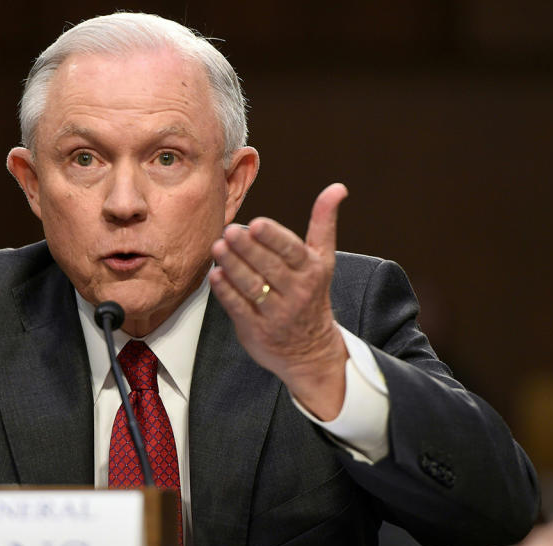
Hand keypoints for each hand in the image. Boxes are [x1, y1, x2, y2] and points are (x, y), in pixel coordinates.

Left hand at [209, 183, 348, 419]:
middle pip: (269, 267)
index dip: (273, 237)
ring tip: (217, 247)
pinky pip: (239, 308)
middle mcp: (296, 293)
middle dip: (246, 249)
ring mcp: (276, 314)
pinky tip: (215, 275)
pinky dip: (226, 291)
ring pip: (252, 286)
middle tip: (228, 232)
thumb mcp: (323, 260)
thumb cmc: (311, 295)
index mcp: (312, 271)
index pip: (292, 251)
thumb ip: (323, 223)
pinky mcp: (256, 330)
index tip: (255, 224)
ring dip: (233, 266)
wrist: (310, 350)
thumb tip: (337, 187)